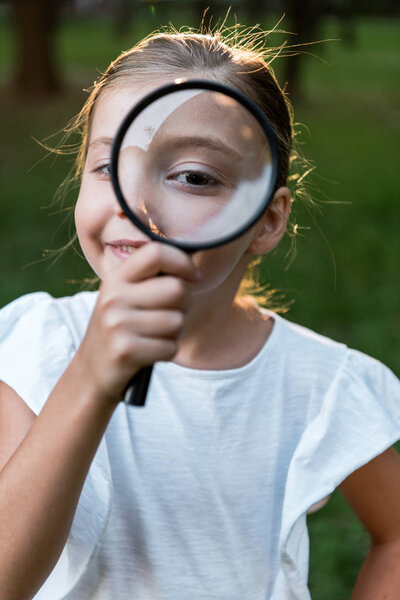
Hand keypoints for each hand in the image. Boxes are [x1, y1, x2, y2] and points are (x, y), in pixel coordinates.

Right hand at [76, 242, 198, 404]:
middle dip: (185, 304)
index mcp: (116, 278)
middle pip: (177, 289)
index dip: (183, 262)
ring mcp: (117, 324)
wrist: (91, 371)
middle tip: (172, 313)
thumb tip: (191, 267)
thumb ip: (151, 279)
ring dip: (175, 332)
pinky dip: (167, 352)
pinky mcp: (125, 350)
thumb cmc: (120, 329)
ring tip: (155, 335)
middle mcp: (114, 297)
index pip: (156, 253)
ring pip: (178, 321)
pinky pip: (171, 347)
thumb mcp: (125, 297)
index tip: (193, 276)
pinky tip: (150, 352)